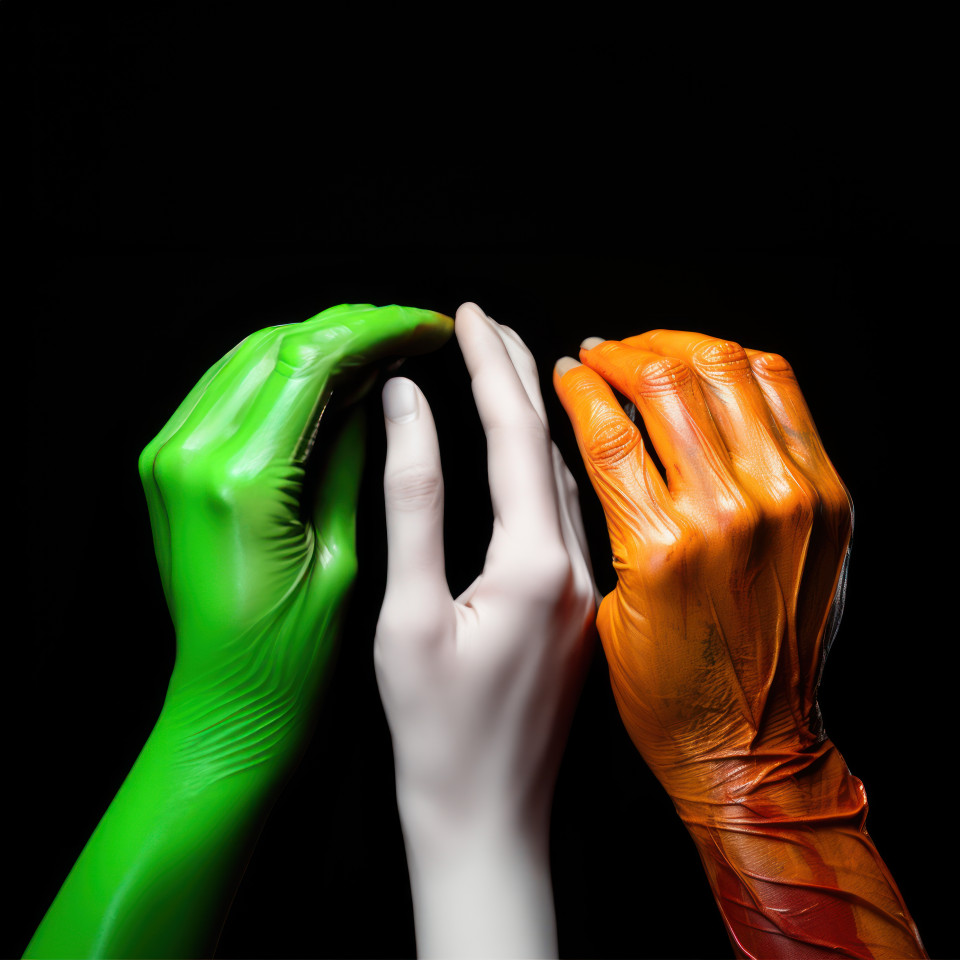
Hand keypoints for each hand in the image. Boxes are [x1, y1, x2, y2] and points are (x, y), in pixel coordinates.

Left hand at [24, 303, 451, 959]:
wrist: (227, 705)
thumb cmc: (292, 657)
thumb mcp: (344, 556)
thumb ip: (351, 457)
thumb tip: (379, 386)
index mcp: (243, 480)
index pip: (314, 359)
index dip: (380, 330)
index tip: (429, 327)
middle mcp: (192, 454)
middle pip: (279, 343)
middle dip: (353, 327)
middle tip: (414, 333)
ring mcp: (170, 455)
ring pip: (252, 355)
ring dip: (319, 343)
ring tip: (382, 351)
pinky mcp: (169, 464)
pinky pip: (230, 387)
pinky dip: (284, 370)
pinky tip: (330, 380)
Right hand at [375, 303, 595, 958]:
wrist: (488, 819)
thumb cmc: (436, 732)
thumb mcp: (407, 613)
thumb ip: (412, 503)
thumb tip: (410, 410)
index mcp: (537, 563)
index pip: (514, 431)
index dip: (489, 364)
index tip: (468, 313)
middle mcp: (579, 567)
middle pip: (549, 443)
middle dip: (517, 373)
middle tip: (485, 321)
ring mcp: (587, 590)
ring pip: (565, 478)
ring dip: (534, 418)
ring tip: (503, 368)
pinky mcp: (581, 611)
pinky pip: (569, 516)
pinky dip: (544, 467)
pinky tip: (530, 454)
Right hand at [555, 330, 924, 957]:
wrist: (752, 742)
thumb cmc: (668, 691)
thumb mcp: (609, 605)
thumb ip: (605, 513)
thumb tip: (599, 433)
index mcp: (658, 546)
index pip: (608, 428)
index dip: (577, 385)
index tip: (564, 370)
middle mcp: (729, 514)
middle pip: (667, 384)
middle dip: (623, 354)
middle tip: (602, 353)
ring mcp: (787, 501)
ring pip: (728, 373)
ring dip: (678, 349)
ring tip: (649, 352)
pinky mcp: (824, 500)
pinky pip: (783, 396)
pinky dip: (741, 368)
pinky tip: (711, 369)